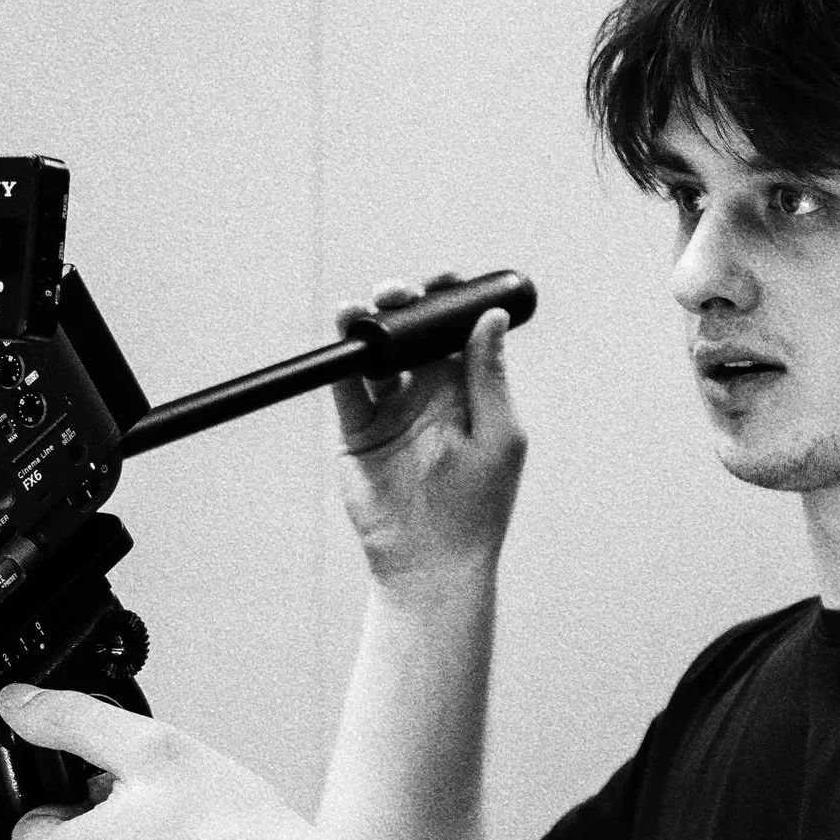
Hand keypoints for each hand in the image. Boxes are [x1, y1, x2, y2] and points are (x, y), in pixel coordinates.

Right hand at [331, 271, 525, 584]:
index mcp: (466, 392)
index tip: (443, 279)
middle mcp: (427, 395)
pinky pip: (347, 389)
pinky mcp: (358, 433)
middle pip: (410, 335)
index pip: (454, 332)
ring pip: (375, 356)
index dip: (447, 302)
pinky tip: (345, 339)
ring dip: (369, 326)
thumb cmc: (477, 505)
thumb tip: (491, 316)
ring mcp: (390, 412)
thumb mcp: (497, 434)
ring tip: (361, 309)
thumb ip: (489, 375)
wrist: (431, 560)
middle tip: (397, 293)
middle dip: (402, 306)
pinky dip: (342, 361)